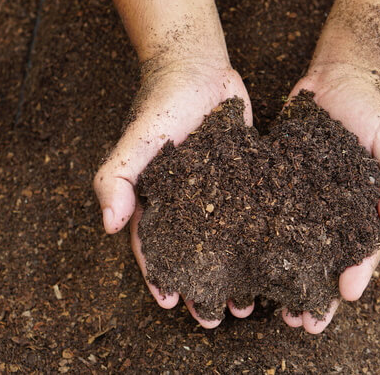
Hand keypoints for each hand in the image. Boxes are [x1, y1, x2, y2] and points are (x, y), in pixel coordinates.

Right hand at [93, 58, 254, 327]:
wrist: (198, 64)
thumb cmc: (162, 101)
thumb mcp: (137, 139)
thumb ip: (116, 178)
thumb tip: (107, 225)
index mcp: (155, 197)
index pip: (153, 246)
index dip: (160, 277)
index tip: (174, 303)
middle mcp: (184, 199)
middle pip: (192, 252)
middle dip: (201, 285)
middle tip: (217, 315)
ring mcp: (214, 189)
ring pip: (223, 241)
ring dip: (232, 272)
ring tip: (249, 302)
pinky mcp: (241, 175)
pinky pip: (247, 213)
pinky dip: (255, 239)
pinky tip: (272, 257)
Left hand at [281, 63, 379, 333]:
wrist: (338, 79)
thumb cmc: (373, 111)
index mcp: (366, 207)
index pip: (365, 247)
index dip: (358, 272)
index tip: (346, 295)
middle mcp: (336, 210)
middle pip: (328, 258)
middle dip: (318, 291)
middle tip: (304, 323)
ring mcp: (308, 199)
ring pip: (297, 246)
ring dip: (288, 277)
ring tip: (274, 309)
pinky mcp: (281, 182)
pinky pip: (272, 214)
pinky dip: (263, 240)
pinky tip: (250, 261)